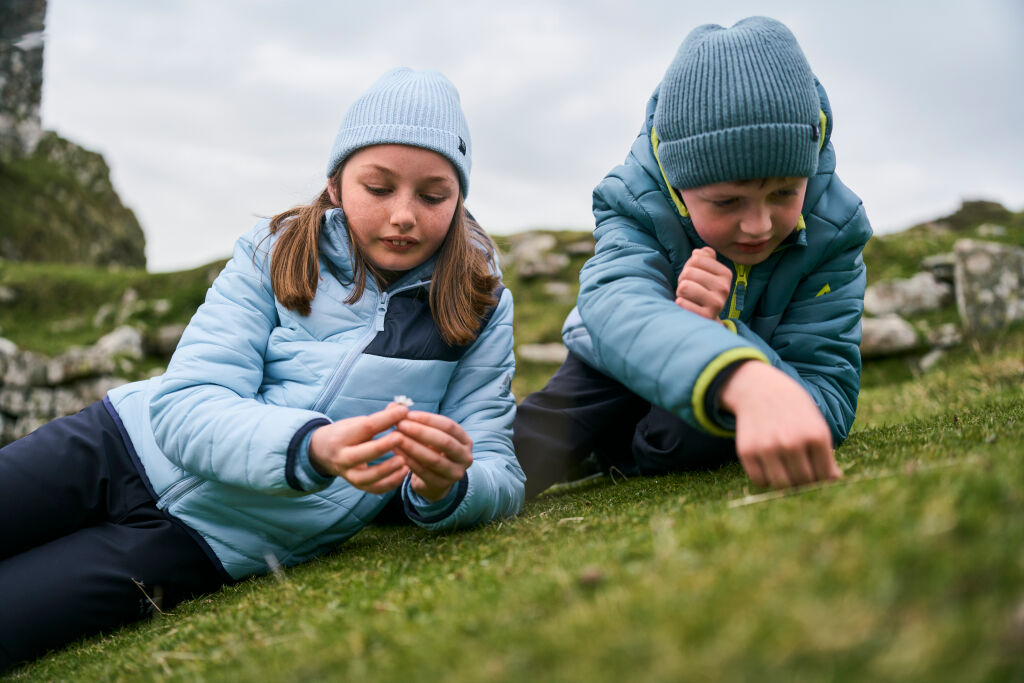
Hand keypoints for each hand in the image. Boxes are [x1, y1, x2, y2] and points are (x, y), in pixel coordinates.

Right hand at [308, 404, 409, 493]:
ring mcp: (347, 474)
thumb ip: (379, 418)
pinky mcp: (357, 485)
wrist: (323, 452)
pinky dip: (390, 483)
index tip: (404, 411)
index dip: (385, 419)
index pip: (365, 427)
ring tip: (404, 461)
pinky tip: (404, 472)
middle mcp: (341, 457)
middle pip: (360, 454)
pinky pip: (373, 489)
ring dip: (386, 470)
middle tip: (401, 438)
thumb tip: (401, 408)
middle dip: (381, 446)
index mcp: (341, 437)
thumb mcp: (357, 422)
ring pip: (365, 477)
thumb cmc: (346, 433)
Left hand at [394, 411, 473, 502]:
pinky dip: (409, 461)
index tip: (408, 414)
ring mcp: (455, 473)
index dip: (429, 419)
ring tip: (395, 438)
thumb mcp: (427, 435)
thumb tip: (393, 404)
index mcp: (465, 440)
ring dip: (412, 447)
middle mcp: (465, 457)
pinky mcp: (442, 486)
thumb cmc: (431, 451)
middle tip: (400, 425)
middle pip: (444, 442)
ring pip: (433, 459)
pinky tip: (396, 453)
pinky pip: (424, 472)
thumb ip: (412, 420)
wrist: (436, 481)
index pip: (449, 426)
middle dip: (420, 432)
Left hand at [675, 247, 732, 319]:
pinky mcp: (705, 317)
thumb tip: (698, 252)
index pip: (696, 258)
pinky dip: (680, 303)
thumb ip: (704, 258)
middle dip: (683, 279)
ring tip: (688, 297)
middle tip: (689, 289)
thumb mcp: (705, 273)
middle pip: (689, 272)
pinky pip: (682, 302)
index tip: (694, 277)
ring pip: (684, 286)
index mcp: (726, 274)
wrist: (704, 319)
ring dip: (681, 292)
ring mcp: (717, 304)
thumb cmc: (701, 291)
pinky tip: (688, 307)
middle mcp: (725, 288)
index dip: (689, 266)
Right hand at [719, 361, 840, 488]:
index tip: (816, 474)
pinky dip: (765, 479)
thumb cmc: (793, 409)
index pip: (825, 476)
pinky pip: (759, 480)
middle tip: (799, 472)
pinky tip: (769, 466)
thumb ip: (826, 453)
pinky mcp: (747, 451)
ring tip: (785, 471)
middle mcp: (792, 442)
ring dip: (785, 483)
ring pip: (782, 485)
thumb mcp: (816, 424)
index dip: (822, 480)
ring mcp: (768, 447)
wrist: (758, 388)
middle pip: (804, 482)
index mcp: (816, 435)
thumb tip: (834, 480)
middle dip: (804, 481)